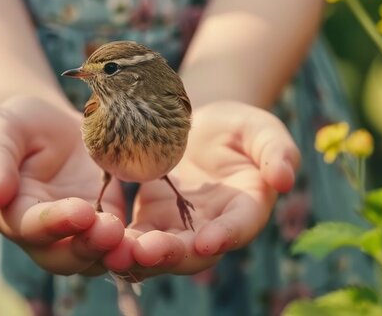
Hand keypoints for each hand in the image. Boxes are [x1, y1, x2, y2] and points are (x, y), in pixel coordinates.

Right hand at [0, 95, 125, 274]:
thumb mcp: (1, 131)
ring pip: (97, 258)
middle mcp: (46, 235)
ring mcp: (80, 232)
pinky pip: (124, 241)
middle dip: (88, 247)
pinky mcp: (108, 220)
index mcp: (14, 214)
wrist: (50, 122)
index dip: (53, 224)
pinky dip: (139, 242)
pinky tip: (160, 234)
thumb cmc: (17, 124)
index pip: (30, 228)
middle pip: (64, 257)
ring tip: (138, 241)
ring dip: (116, 253)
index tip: (80, 212)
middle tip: (111, 229)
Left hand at [102, 101, 299, 279]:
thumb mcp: (262, 130)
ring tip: (115, 253)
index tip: (207, 240)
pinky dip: (117, 242)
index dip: (225, 235)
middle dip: (170, 254)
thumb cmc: (237, 127)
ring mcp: (179, 230)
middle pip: (193, 252)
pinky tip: (96, 238)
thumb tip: (285, 178)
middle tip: (146, 251)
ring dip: (138, 256)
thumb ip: (277, 151)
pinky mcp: (150, 222)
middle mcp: (213, 229)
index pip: (238, 227)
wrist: (199, 124)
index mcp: (245, 209)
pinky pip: (133, 238)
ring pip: (159, 252)